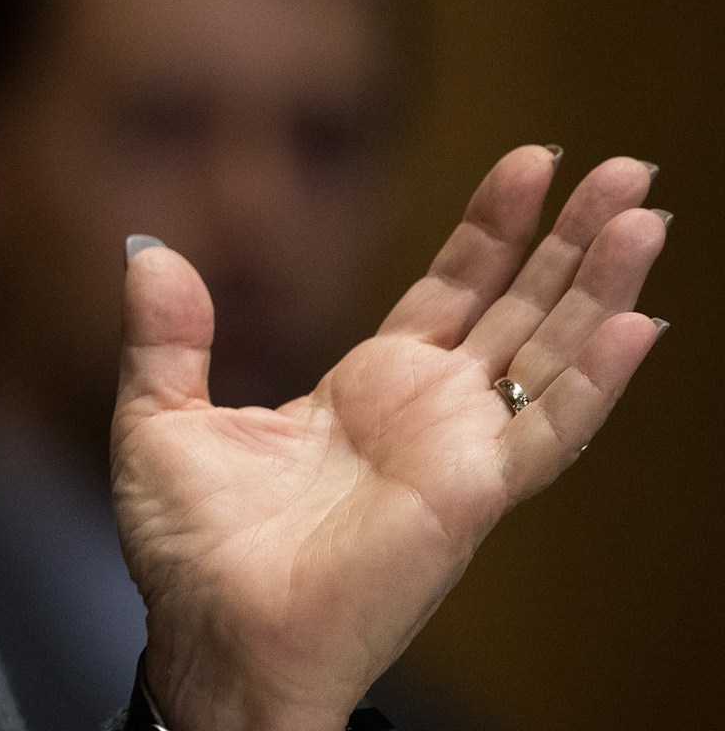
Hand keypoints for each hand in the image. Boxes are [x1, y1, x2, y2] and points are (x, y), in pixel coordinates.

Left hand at [114, 147, 669, 730]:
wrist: (213, 637)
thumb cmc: (192, 554)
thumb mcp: (159, 419)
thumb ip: (167, 336)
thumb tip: (149, 251)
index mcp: (366, 390)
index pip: (451, 291)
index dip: (493, 228)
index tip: (533, 160)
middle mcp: (427, 415)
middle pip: (520, 307)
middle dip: (572, 238)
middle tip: (628, 168)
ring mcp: (459, 452)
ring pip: (553, 354)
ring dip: (603, 286)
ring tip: (648, 216)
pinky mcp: (472, 494)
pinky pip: (549, 431)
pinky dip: (596, 380)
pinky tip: (638, 326)